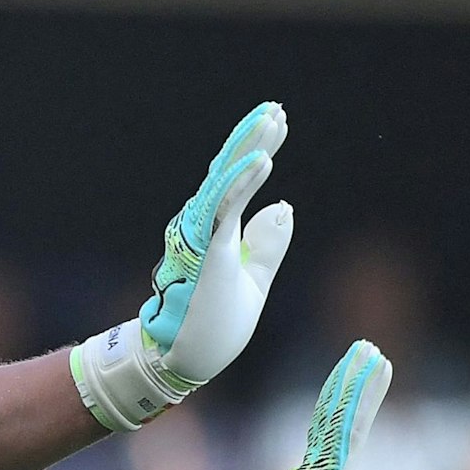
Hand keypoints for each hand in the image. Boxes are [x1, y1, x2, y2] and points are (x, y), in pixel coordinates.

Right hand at [70, 102, 294, 431]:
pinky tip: (262, 159)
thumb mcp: (253, 281)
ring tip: (272, 121)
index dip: (256, 148)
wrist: (186, 360)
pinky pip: (224, 209)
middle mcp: (205, 227)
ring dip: (249, 148)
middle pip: (230, 171)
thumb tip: (282, 205)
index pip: (238, 180)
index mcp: (217, 232)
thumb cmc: (213, 326)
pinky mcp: (207, 252)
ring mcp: (203, 237)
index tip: (276, 120)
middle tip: (276, 109)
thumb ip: (266, 245)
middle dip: (253, 137)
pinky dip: (242, 182)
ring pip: (225, 181)